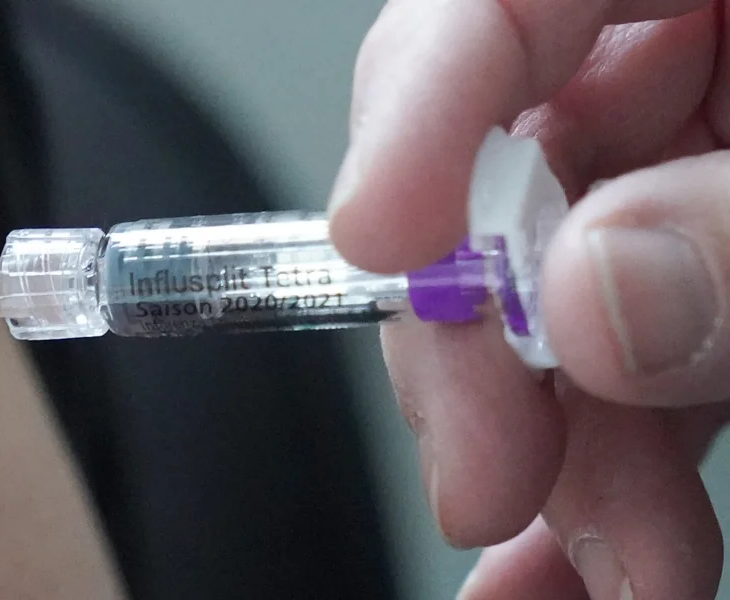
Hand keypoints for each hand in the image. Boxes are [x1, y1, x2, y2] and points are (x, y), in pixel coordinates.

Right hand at [328, 1, 729, 598]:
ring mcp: (690, 175)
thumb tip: (594, 301)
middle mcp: (686, 61)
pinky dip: (602, 473)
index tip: (375, 241)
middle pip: (500, 176)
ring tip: (613, 572)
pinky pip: (631, 359)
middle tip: (491, 472)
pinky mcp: (710, 273)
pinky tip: (577, 564)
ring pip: (553, 303)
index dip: (417, 105)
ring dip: (562, 459)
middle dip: (483, 348)